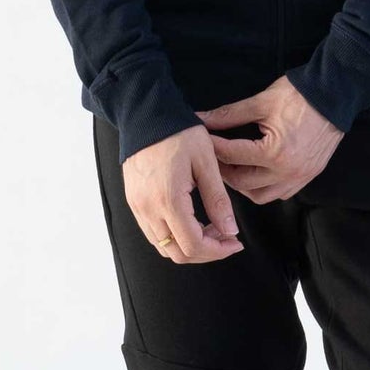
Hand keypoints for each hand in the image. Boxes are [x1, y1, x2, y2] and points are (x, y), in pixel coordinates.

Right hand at [123, 123, 245, 264]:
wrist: (146, 115)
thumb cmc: (179, 133)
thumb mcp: (206, 163)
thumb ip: (218, 200)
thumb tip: (229, 231)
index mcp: (168, 200)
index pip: (193, 246)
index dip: (218, 251)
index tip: (235, 242)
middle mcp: (148, 209)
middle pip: (178, 253)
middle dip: (206, 252)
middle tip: (226, 237)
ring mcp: (137, 207)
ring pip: (164, 246)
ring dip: (190, 245)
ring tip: (211, 228)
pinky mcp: (134, 202)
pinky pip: (153, 233)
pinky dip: (174, 236)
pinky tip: (191, 221)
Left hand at [195, 78, 344, 202]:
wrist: (334, 95)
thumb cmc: (298, 96)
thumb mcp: (261, 102)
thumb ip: (228, 115)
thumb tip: (201, 120)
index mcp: (274, 152)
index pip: (232, 155)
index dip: (212, 147)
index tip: (201, 141)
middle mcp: (287, 171)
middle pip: (241, 182)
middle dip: (223, 170)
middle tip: (212, 156)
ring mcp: (300, 177)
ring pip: (260, 196)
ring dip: (242, 184)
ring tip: (232, 166)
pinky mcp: (308, 177)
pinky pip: (279, 194)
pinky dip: (263, 187)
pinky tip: (255, 172)